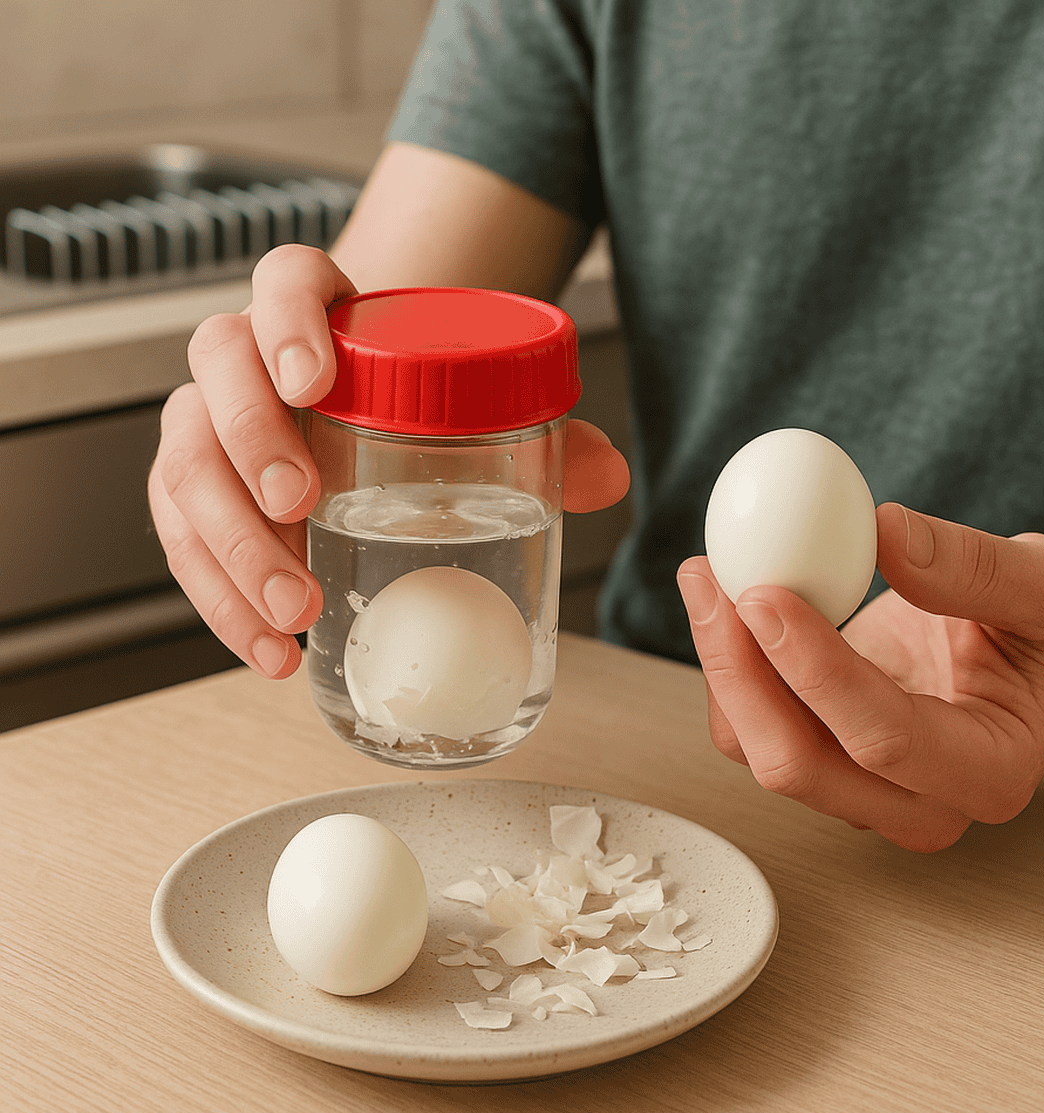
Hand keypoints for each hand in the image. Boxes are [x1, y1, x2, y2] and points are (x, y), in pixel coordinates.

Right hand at [148, 244, 628, 679]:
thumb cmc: (419, 402)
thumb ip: (545, 433)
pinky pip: (182, 538)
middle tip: (300, 509)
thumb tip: (609, 475)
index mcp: (320, 310)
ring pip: (185, 465)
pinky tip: (269, 647)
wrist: (367, 412)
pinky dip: (220, 600)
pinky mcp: (200, 491)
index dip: (289, 322)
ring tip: (296, 608)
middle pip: (217, 375)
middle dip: (250, 445)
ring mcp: (215, 423)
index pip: (285, 282)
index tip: (315, 381)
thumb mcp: (482, 405)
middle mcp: (251, 358)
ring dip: (231, 546)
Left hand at [677, 502, 1043, 850]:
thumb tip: (884, 532)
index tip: (763, 593)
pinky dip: (730, 668)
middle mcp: (921, 805)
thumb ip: (974, 565)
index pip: (883, 737)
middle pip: (797, 764)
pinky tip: (726, 604)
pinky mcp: (826, 763)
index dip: (813, 668)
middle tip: (713, 580)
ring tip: (710, 577)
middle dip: (740, 673)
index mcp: (990, 773)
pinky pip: (752, 730)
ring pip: (759, 750)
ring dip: (723, 667)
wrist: (1034, 647)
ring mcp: (865, 793)